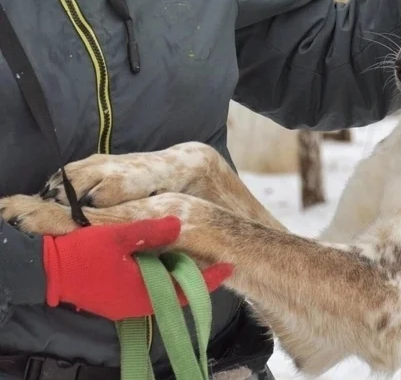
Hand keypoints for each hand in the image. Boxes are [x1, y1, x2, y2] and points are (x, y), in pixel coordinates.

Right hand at [43, 216, 232, 319]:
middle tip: (212, 259)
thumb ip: (150, 231)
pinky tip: (158, 259)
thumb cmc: (80, 254)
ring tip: (190, 256)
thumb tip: (178, 224)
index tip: (228, 266)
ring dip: (174, 276)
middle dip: (193, 276)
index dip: (208, 278)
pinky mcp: (114, 299)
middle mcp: (137, 303)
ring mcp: (124, 303)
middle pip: (175, 291)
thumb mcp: (117, 236)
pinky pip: (145, 290)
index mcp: (142, 292)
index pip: (185, 289)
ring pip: (160, 290)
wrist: (44, 269)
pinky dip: (157, 277)